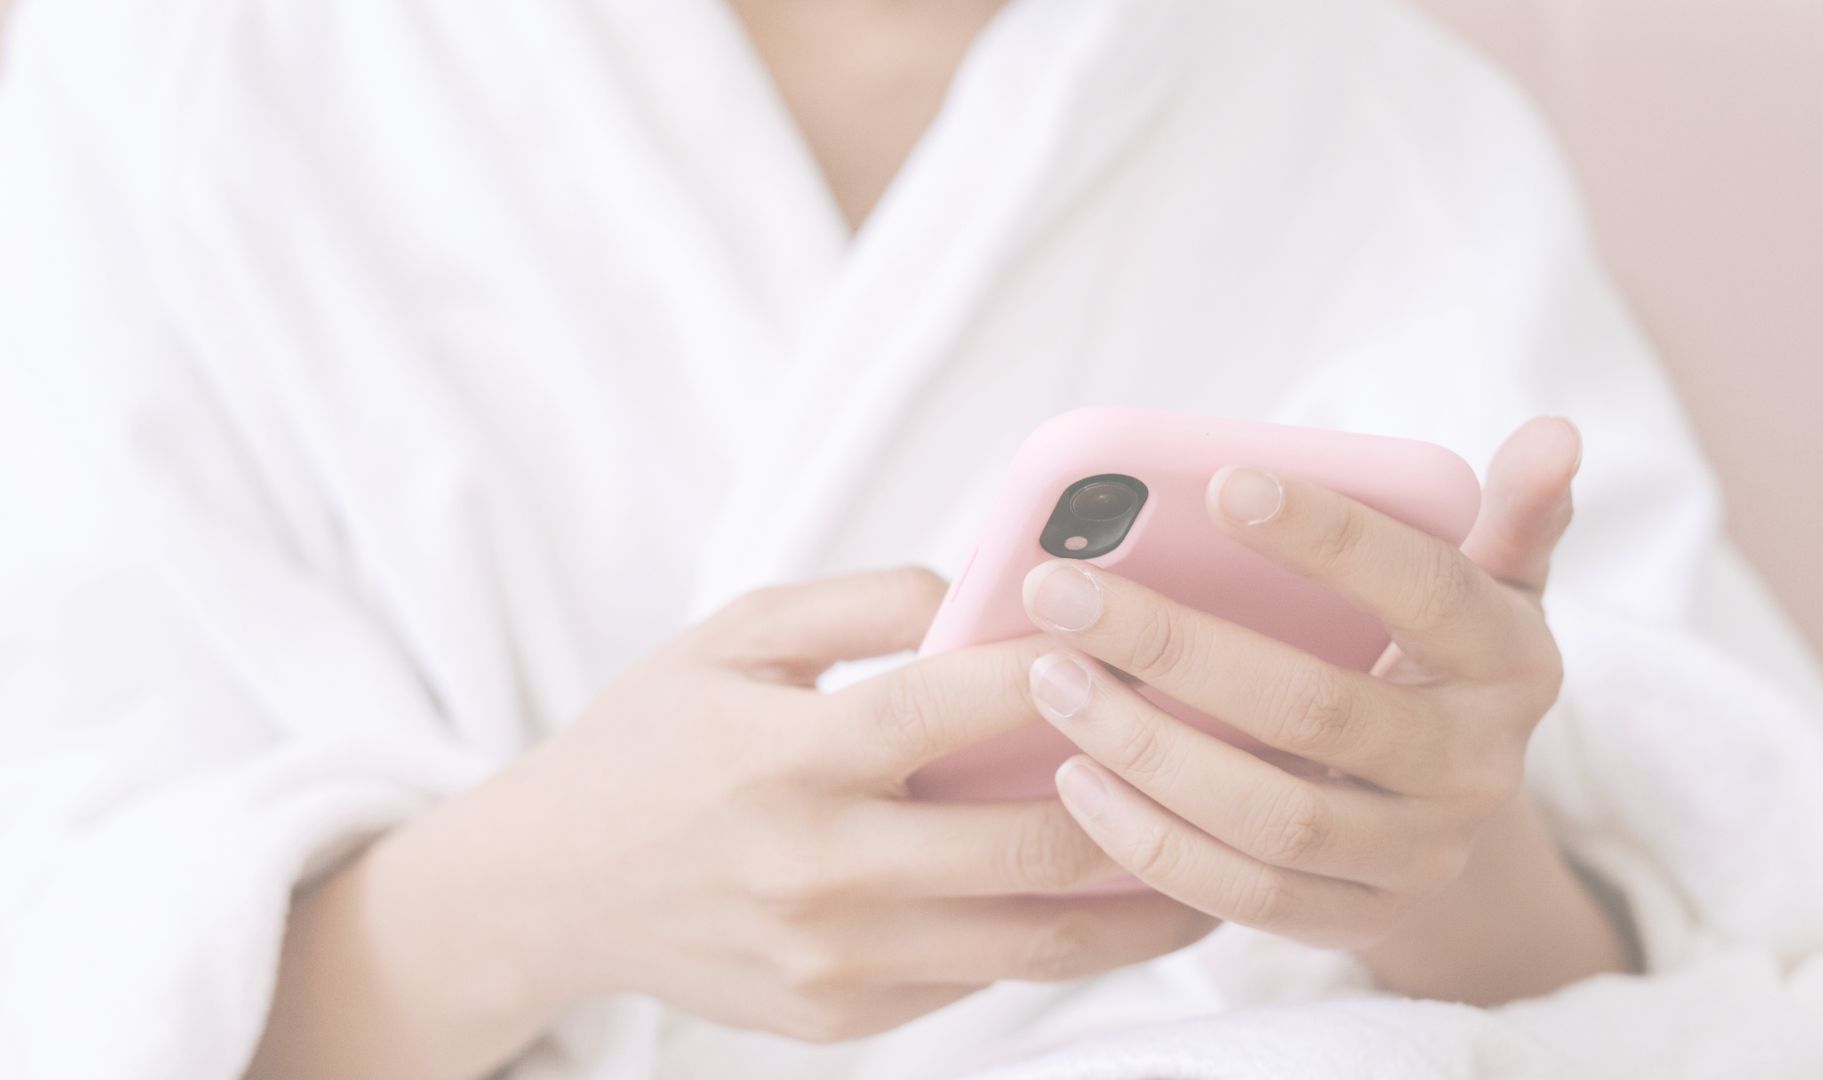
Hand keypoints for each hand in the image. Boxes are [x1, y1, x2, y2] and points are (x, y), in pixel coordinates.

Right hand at [509, 568, 1213, 1036]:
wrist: (552, 890)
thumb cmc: (651, 742)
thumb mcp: (731, 637)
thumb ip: (858, 602)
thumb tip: (981, 589)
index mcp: (785, 756)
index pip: (954, 707)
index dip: (1065, 671)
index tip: (1154, 639)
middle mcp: (815, 869)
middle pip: (1028, 847)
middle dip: (1146, 803)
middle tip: (1233, 767)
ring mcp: (832, 961)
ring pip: (1031, 943)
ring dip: (1143, 905)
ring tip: (1224, 863)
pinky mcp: (843, 1019)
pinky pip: (980, 980)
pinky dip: (1056, 940)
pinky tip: (1113, 900)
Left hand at [1017, 419, 1589, 956]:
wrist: (1445, 809)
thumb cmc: (1432, 660)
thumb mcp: (1484, 586)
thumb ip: (1504, 518)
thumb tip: (1557, 434)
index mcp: (1507, 660)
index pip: (1423, 589)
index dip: (1330, 538)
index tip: (1223, 484)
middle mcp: (1476, 767)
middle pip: (1317, 709)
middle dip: (1176, 646)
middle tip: (1060, 590)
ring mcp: (1417, 858)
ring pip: (1273, 817)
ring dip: (1148, 748)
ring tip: (1051, 678)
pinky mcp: (1352, 923)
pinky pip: (1243, 896)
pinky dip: (1151, 841)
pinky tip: (1075, 775)